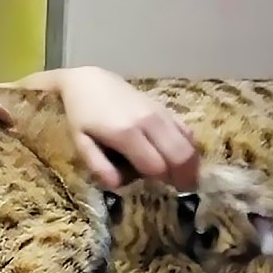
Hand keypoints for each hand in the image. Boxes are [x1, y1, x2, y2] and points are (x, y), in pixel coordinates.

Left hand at [59, 67, 199, 190]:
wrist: (90, 82)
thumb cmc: (83, 115)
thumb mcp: (82, 142)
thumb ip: (99, 165)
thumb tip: (117, 186)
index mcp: (126, 133)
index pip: (156, 167)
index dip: (158, 182)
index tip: (155, 189)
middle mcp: (148, 121)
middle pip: (179, 156)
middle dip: (183, 177)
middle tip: (180, 190)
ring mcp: (160, 113)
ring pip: (188, 144)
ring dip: (190, 165)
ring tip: (183, 178)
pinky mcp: (165, 108)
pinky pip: (187, 131)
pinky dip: (189, 148)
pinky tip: (181, 159)